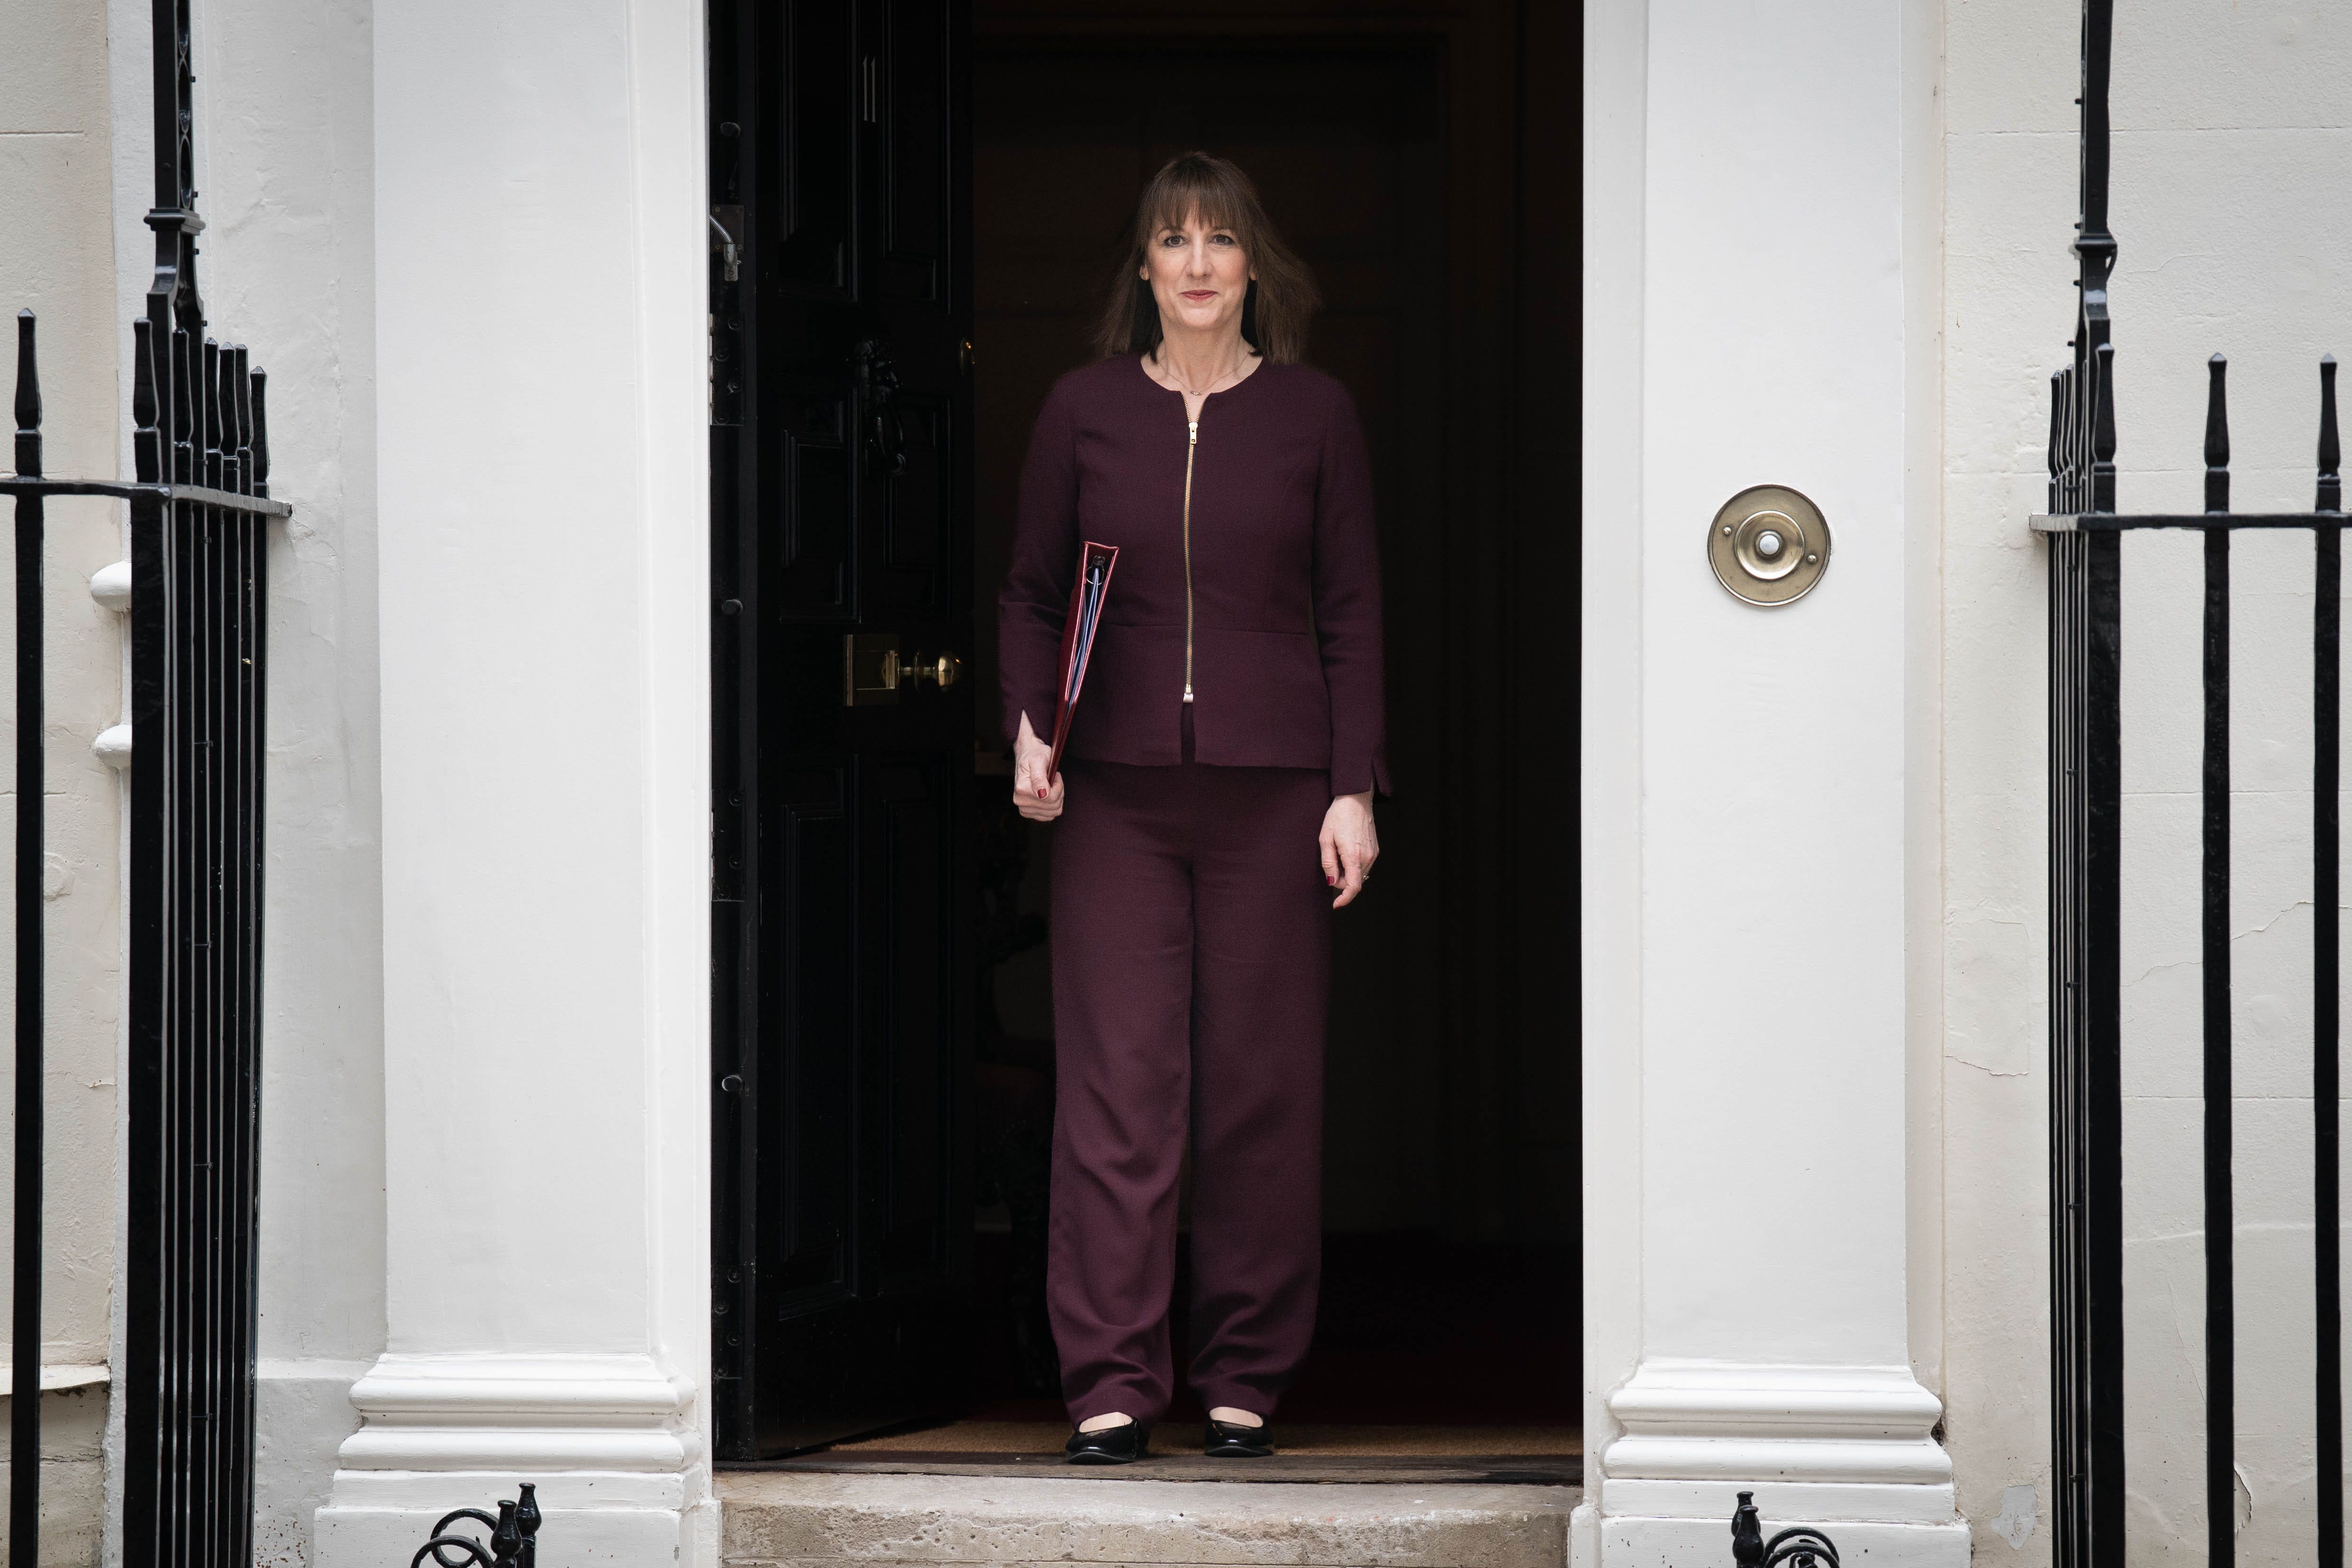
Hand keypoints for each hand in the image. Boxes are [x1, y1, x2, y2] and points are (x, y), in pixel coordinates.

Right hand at [1012, 711, 1064, 821]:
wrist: (1027, 756)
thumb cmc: (1035, 755)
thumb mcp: (1039, 760)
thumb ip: (1039, 777)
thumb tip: (1041, 794)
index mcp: (1022, 788)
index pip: (1050, 797)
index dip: (1057, 785)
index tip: (1054, 774)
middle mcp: (1020, 801)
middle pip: (1054, 806)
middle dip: (1058, 791)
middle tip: (1052, 779)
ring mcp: (1023, 809)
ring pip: (1054, 812)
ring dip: (1057, 798)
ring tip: (1050, 785)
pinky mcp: (1028, 813)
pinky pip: (1049, 816)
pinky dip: (1053, 805)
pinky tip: (1048, 794)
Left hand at [1319, 791, 1377, 907]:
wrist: (1356, 800)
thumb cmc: (1338, 816)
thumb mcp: (1325, 839)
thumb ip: (1328, 863)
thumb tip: (1331, 882)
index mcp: (1354, 856)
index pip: (1353, 887)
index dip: (1345, 899)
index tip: (1336, 904)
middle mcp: (1367, 857)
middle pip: (1354, 881)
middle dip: (1341, 880)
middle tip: (1330, 864)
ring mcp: (1373, 854)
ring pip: (1359, 874)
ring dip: (1348, 872)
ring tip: (1338, 853)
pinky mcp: (1375, 850)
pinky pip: (1363, 865)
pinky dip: (1354, 865)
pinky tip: (1346, 850)